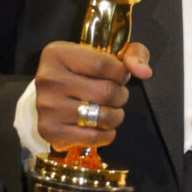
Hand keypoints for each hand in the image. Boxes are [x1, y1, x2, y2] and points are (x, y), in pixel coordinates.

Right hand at [34, 40, 150, 151]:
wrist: (52, 97)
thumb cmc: (82, 73)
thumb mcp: (105, 54)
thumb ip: (133, 54)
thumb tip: (144, 72)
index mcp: (57, 54)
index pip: (104, 64)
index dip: (121, 73)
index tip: (120, 76)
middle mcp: (48, 79)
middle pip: (106, 92)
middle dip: (121, 95)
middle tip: (117, 95)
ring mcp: (47, 106)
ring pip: (103, 116)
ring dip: (116, 115)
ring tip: (111, 109)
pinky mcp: (50, 130)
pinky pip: (93, 137)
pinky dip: (106, 134)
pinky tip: (102, 126)